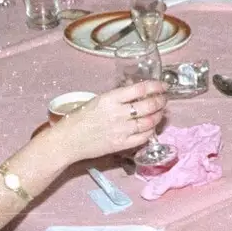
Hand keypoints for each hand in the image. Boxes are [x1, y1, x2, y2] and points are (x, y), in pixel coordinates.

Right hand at [48, 80, 169, 162]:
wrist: (67, 141)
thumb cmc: (79, 118)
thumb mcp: (98, 100)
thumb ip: (117, 97)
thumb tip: (136, 92)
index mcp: (110, 98)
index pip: (140, 89)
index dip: (156, 86)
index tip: (164, 85)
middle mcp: (118, 113)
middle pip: (149, 105)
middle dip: (161, 101)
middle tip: (164, 99)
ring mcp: (121, 130)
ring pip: (149, 122)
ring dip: (158, 116)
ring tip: (161, 112)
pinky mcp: (122, 144)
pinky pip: (143, 137)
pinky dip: (151, 131)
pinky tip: (152, 127)